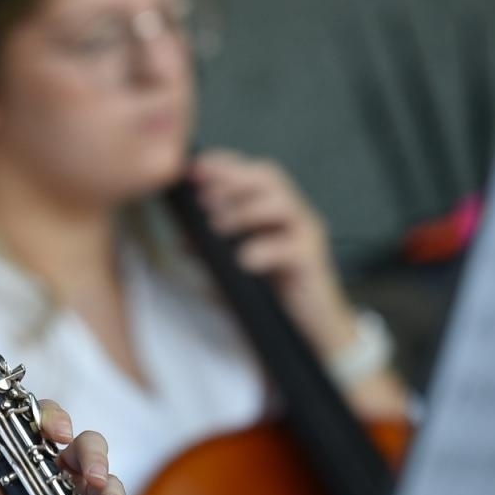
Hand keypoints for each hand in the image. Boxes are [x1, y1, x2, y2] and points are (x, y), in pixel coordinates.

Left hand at [189, 149, 357, 358]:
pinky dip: (264, 249)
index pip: (251, 172)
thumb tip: (180, 239)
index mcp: (273, 210)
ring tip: (218, 227)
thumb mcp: (233, 270)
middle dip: (232, 180)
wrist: (308, 330)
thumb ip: (210, 252)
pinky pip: (291, 246)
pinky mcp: (313, 260)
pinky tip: (243, 259)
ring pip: (282, 203)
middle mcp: (293, 215)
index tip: (194, 168)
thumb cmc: (272, 294)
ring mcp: (306, 234)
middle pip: (269, 177)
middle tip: (203, 199)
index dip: (224, 164)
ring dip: (245, 210)